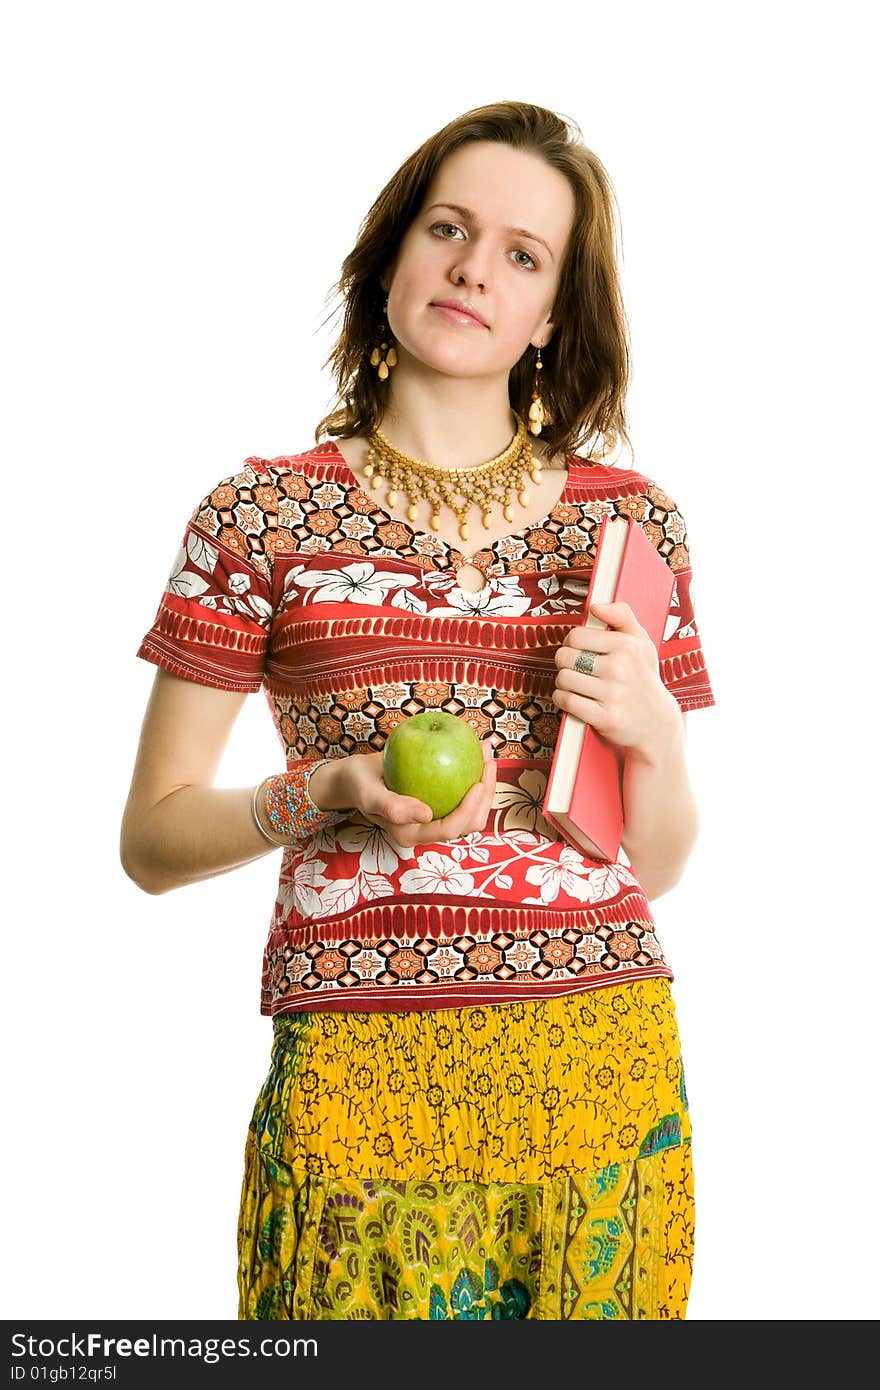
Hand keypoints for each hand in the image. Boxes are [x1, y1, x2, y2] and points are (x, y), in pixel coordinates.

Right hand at [332, 740, 496, 848]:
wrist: (357, 777)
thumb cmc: (360, 785)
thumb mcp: (369, 794)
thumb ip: (392, 807)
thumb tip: (426, 815)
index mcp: (413, 834)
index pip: (450, 829)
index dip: (469, 810)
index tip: (479, 783)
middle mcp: (428, 828)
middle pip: (469, 823)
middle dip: (486, 795)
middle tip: (488, 760)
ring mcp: (436, 815)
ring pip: (472, 808)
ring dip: (485, 782)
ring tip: (486, 750)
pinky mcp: (440, 801)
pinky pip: (463, 791)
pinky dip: (473, 773)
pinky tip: (476, 750)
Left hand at [553, 600, 680, 764]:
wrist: (657, 723)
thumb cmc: (644, 678)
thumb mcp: (642, 642)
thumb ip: (622, 616)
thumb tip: (596, 606)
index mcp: (627, 646)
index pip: (576, 636)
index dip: (572, 643)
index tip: (579, 651)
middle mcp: (620, 668)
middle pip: (565, 657)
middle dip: (565, 663)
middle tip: (576, 669)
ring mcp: (613, 694)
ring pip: (563, 679)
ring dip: (563, 683)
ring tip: (576, 685)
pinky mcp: (605, 717)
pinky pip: (567, 701)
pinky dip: (563, 700)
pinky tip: (574, 699)